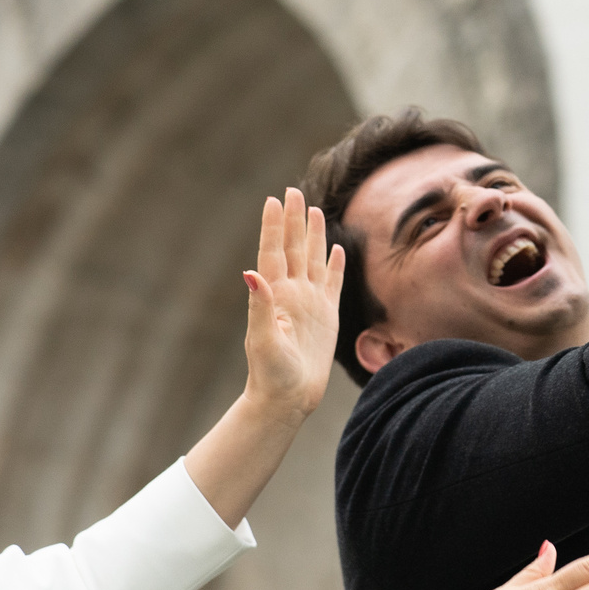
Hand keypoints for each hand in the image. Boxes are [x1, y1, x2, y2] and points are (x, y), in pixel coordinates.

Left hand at [239, 188, 345, 424]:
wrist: (286, 398)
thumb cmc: (270, 373)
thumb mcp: (263, 339)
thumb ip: (260, 305)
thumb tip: (250, 272)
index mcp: (275, 294)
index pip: (273, 251)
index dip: (273, 226)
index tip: (274, 199)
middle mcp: (292, 293)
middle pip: (292, 247)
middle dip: (292, 220)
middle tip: (292, 191)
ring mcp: (310, 303)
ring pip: (312, 259)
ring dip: (313, 235)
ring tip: (314, 210)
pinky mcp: (327, 316)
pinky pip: (333, 283)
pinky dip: (335, 265)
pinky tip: (337, 250)